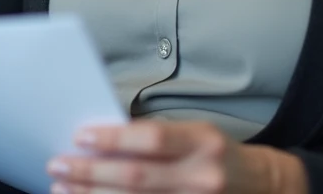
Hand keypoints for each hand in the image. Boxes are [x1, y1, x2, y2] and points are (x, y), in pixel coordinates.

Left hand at [46, 120, 307, 193]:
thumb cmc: (218, 154)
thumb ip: (156, 138)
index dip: (113, 139)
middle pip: (137, 178)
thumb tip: (101, 140)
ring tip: (63, 189)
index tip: (80, 137)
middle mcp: (202, 177)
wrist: (264, 187)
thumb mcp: (196, 133)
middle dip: (91, 172)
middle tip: (58, 165)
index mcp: (203, 142)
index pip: (151, 139)